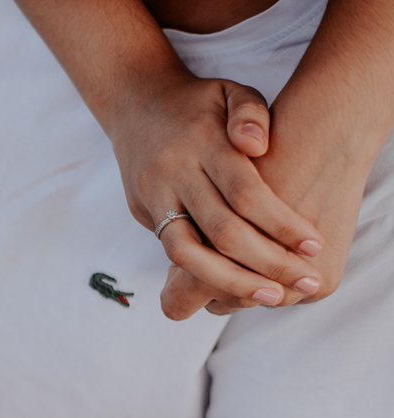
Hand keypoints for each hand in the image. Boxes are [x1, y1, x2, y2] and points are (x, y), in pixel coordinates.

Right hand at [107, 76, 326, 317]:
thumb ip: (250, 113)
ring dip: (230, 281)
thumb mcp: (230, 92)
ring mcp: (152, 195)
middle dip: (266, 262)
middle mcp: (173, 172)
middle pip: (220, 230)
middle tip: (305, 282)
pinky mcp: (141, 212)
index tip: (314, 246)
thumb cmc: (198, 103)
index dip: (281, 223)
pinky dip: (205, 272)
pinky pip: (173, 251)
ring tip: (270, 296)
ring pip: (186, 253)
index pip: (245, 192)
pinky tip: (238, 284)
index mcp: (201, 142)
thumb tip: (258, 145)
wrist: (133, 103)